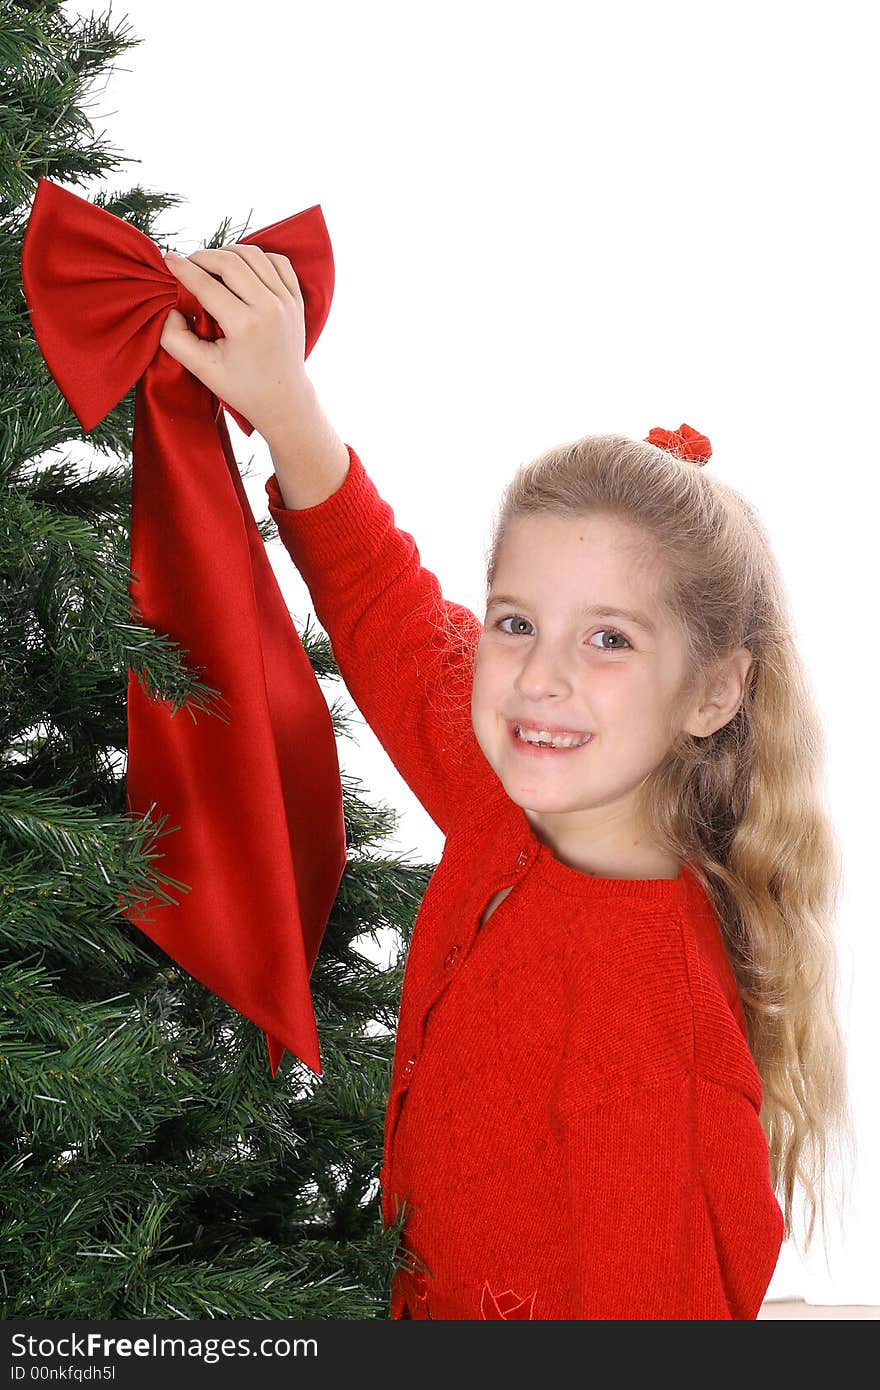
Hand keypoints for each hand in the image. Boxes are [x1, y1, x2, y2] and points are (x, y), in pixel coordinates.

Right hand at [160, 243, 311, 438]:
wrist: (284, 399)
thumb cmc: (241, 387)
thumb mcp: (202, 369)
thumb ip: (175, 338)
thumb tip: (170, 307)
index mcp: (245, 325)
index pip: (207, 284)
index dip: (182, 269)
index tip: (167, 260)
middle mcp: (270, 307)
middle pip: (230, 261)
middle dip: (203, 257)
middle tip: (188, 265)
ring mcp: (287, 301)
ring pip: (254, 255)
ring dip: (228, 253)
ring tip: (211, 266)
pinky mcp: (297, 299)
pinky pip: (277, 261)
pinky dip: (257, 258)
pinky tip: (241, 269)